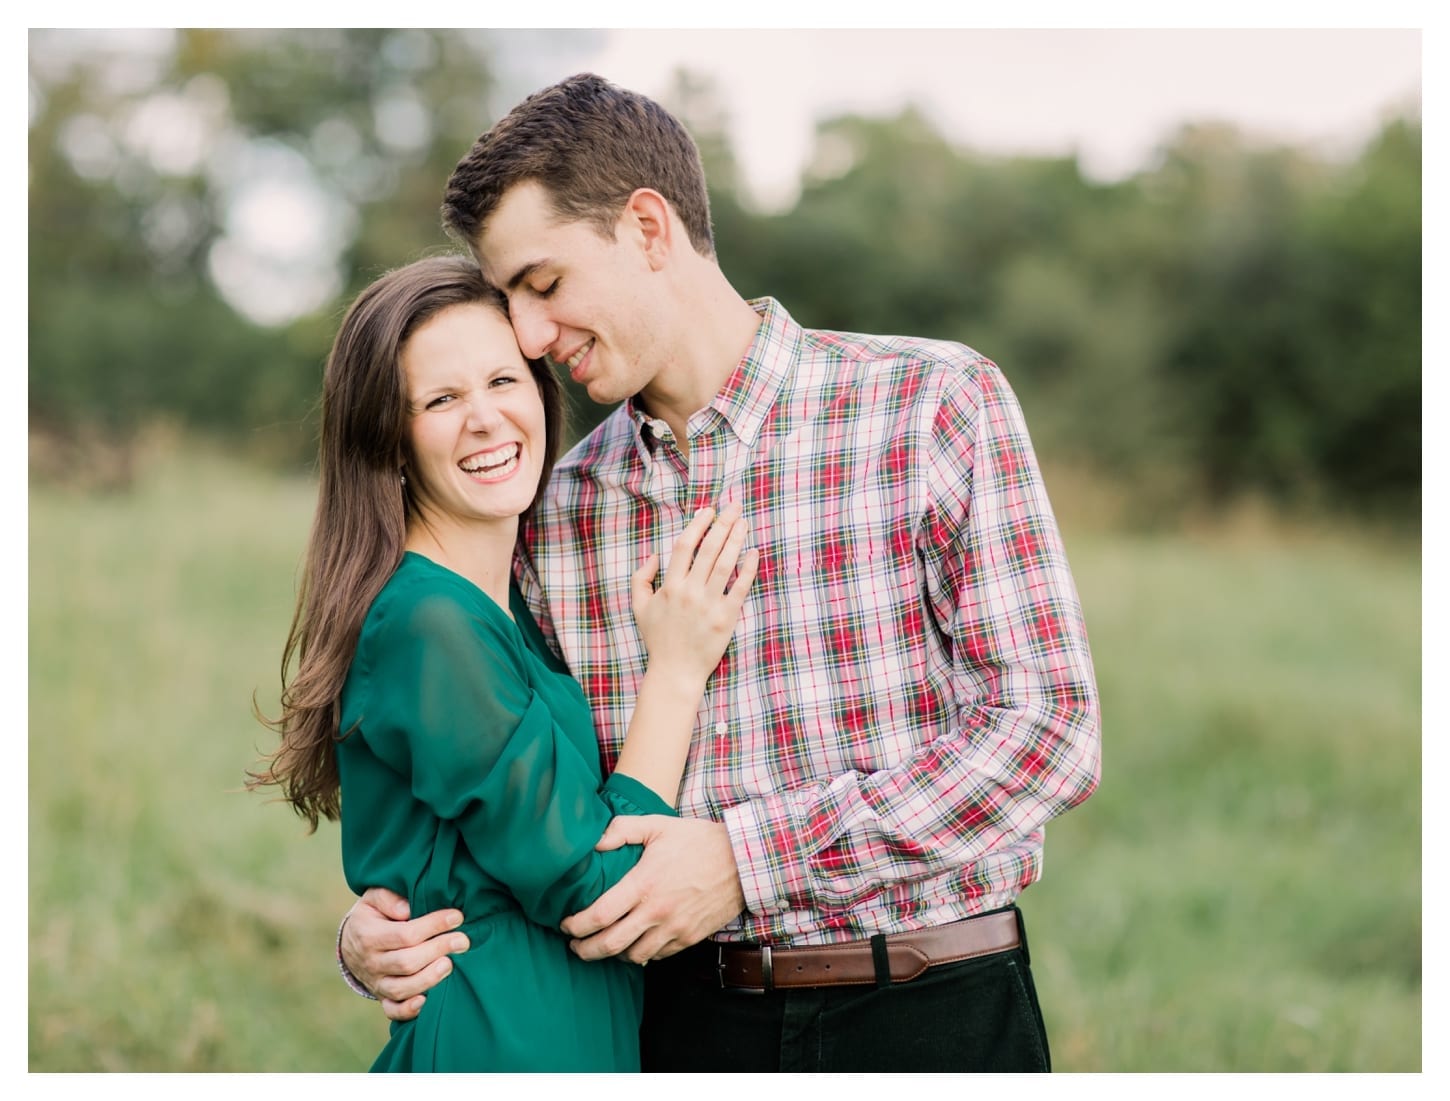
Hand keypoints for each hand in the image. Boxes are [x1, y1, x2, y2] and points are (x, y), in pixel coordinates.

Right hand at [340, 887, 469, 1021]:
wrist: (352, 942)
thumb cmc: (373, 914)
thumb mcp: (373, 898)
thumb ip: (389, 899)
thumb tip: (407, 909)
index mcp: (368, 935)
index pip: (404, 934)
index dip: (433, 925)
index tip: (457, 917)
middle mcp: (371, 962)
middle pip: (406, 962)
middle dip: (438, 950)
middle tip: (463, 941)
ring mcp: (376, 983)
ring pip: (401, 989)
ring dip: (429, 979)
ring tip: (450, 964)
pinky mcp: (382, 997)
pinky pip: (393, 1010)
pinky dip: (408, 1010)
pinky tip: (426, 1002)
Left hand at [559, 816, 744, 962]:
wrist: (742, 861)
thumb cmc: (697, 840)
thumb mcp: (658, 824)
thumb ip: (622, 829)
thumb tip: (594, 842)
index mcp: (643, 884)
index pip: (598, 915)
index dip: (575, 926)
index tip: (566, 925)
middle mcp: (656, 911)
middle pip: (609, 944)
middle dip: (585, 950)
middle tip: (574, 947)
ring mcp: (674, 928)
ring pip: (633, 956)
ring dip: (613, 955)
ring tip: (603, 947)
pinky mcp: (689, 937)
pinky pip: (657, 956)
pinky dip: (641, 954)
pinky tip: (635, 946)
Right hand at [631, 503, 757, 684]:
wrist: (676, 671)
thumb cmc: (659, 639)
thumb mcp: (640, 607)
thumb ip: (641, 578)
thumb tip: (654, 554)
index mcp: (670, 586)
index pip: (684, 546)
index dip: (697, 525)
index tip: (708, 511)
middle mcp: (689, 592)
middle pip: (709, 549)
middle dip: (723, 523)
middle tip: (735, 506)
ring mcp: (709, 604)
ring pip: (725, 563)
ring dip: (736, 539)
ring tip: (745, 522)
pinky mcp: (726, 618)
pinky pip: (740, 588)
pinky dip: (748, 568)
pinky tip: (754, 552)